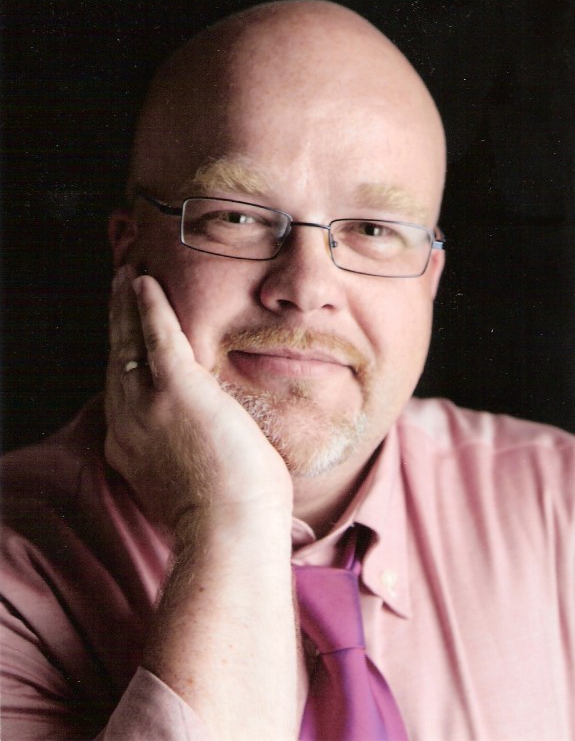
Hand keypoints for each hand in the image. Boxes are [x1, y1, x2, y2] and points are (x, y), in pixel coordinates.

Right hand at [104, 266, 292, 539]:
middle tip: (118, 293)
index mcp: (131, 449)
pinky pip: (156, 335)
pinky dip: (147, 306)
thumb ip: (186, 458)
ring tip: (127, 278)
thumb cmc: (228, 519)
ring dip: (126, 306)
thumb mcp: (191, 485)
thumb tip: (208, 443)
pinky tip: (143, 282)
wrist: (229, 532)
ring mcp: (147, 406)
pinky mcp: (176, 390)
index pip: (123, 394)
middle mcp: (128, 424)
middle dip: (117, 324)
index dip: (124, 363)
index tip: (128, 343)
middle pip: (117, 362)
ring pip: (128, 343)